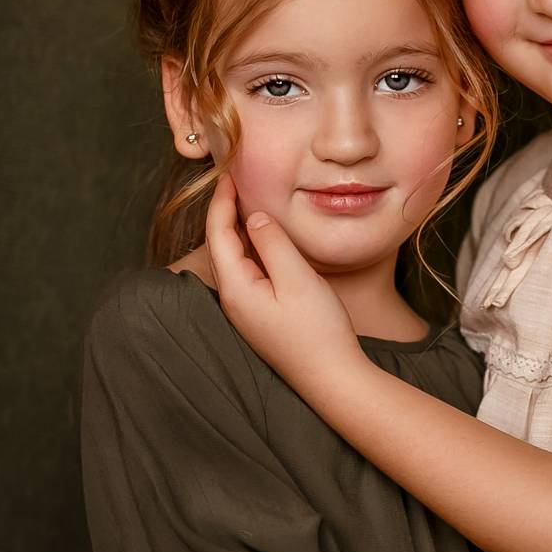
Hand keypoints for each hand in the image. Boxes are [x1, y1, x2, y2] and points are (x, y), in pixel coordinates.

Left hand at [205, 174, 363, 390]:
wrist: (333, 378)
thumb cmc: (317, 332)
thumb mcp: (298, 279)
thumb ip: (274, 244)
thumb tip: (257, 217)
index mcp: (236, 287)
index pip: (218, 233)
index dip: (221, 200)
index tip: (229, 173)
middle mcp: (234, 299)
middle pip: (220, 245)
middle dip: (226, 212)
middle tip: (237, 181)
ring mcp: (246, 311)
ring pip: (234, 260)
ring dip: (239, 230)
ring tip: (249, 203)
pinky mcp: (261, 316)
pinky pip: (249, 273)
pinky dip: (252, 249)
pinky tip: (267, 241)